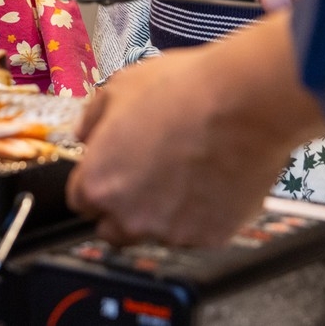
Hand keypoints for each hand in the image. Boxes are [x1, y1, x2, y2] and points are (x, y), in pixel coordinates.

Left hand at [66, 13, 324, 245]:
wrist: (244, 102)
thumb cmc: (179, 91)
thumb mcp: (117, 89)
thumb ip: (91, 119)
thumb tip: (84, 135)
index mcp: (98, 184)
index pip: (81, 202)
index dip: (96, 183)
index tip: (112, 170)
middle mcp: (129, 217)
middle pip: (113, 228)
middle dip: (123, 208)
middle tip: (146, 177)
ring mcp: (172, 232)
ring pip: (156, 232)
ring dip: (162, 213)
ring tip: (185, 174)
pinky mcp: (211, 237)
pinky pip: (196, 232)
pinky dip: (200, 215)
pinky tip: (210, 181)